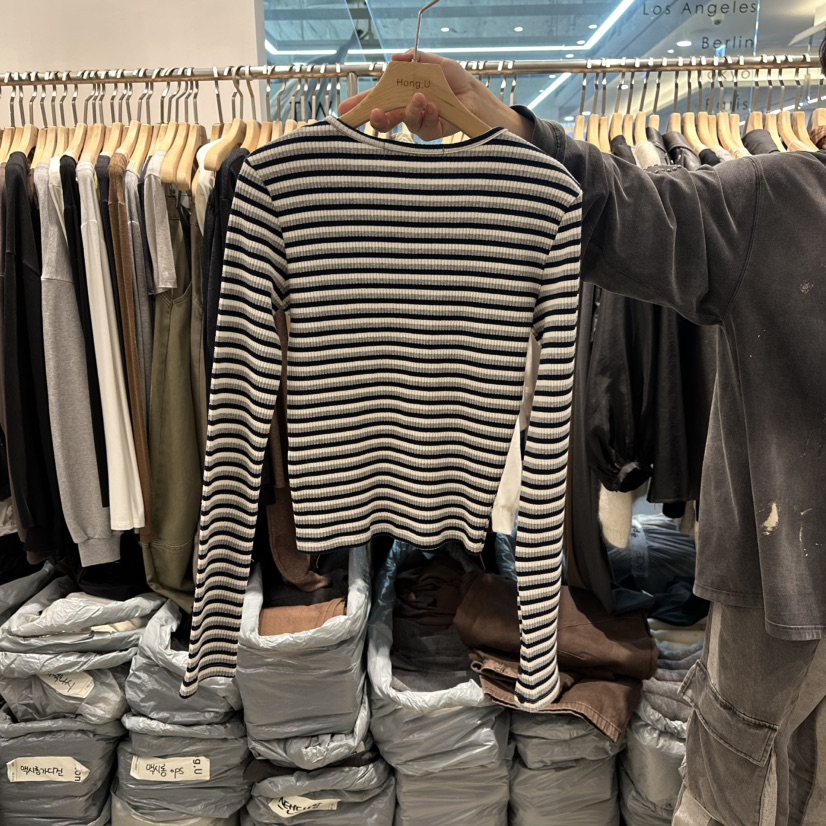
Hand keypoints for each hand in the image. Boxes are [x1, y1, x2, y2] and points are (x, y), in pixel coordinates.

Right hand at [338, 51, 532, 140]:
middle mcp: (410, 113)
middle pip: (385, 118)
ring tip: (420, 99)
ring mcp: (422, 126)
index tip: (345, 109)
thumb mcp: (438, 65)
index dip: (363, 104)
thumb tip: (396, 58)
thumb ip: (417, 61)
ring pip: (405, 123)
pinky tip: (433, 106)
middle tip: (372, 113)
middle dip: (376, 117)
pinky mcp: (435, 136)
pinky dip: (427, 116)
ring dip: (409, 111)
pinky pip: (424, 129)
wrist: (484, 102)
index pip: (380, 100)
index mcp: (406, 96)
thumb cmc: (461, 84)